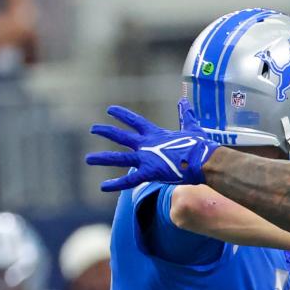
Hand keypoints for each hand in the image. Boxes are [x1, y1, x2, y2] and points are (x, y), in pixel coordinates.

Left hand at [86, 99, 218, 191]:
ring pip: (118, 157)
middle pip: (121, 136)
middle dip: (106, 131)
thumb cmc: (199, 146)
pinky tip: (103, 187)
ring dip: (102, 158)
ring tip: (88, 159)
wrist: (202, 161)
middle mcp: (146, 144)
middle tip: (93, 129)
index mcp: (155, 133)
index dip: (122, 115)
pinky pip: (129, 180)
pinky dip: (116, 184)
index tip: (110, 110)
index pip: (134, 121)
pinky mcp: (149, 172)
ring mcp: (146, 158)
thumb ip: (186, 116)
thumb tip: (185, 101)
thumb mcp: (192, 128)